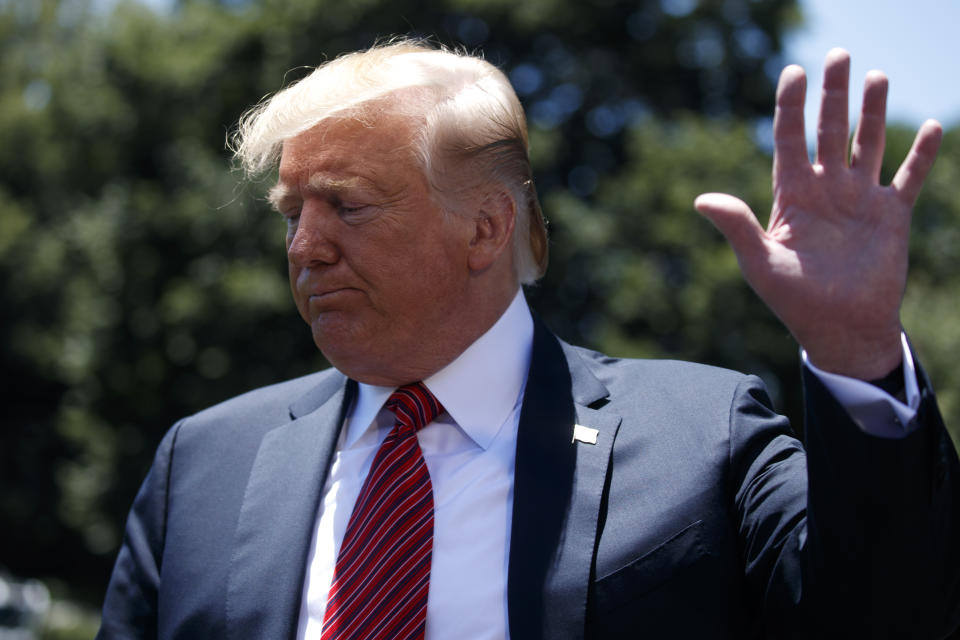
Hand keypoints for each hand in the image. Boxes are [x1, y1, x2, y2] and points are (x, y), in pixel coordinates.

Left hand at [695, 48, 941, 379]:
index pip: (789, 140)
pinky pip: (908, 178)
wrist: (839, 329)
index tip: (793, 72)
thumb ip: (737, 227)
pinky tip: (928, 127)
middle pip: (829, 131)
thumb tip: (700, 200)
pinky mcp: (891, 216)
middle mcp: (825, 190)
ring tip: (875, 76)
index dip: (791, 106)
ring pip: (867, 143)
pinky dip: (920, 155)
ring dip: (871, 112)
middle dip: (833, 95)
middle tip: (839, 54)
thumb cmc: (793, 300)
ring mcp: (859, 200)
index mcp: (791, 196)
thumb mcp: (760, 263)